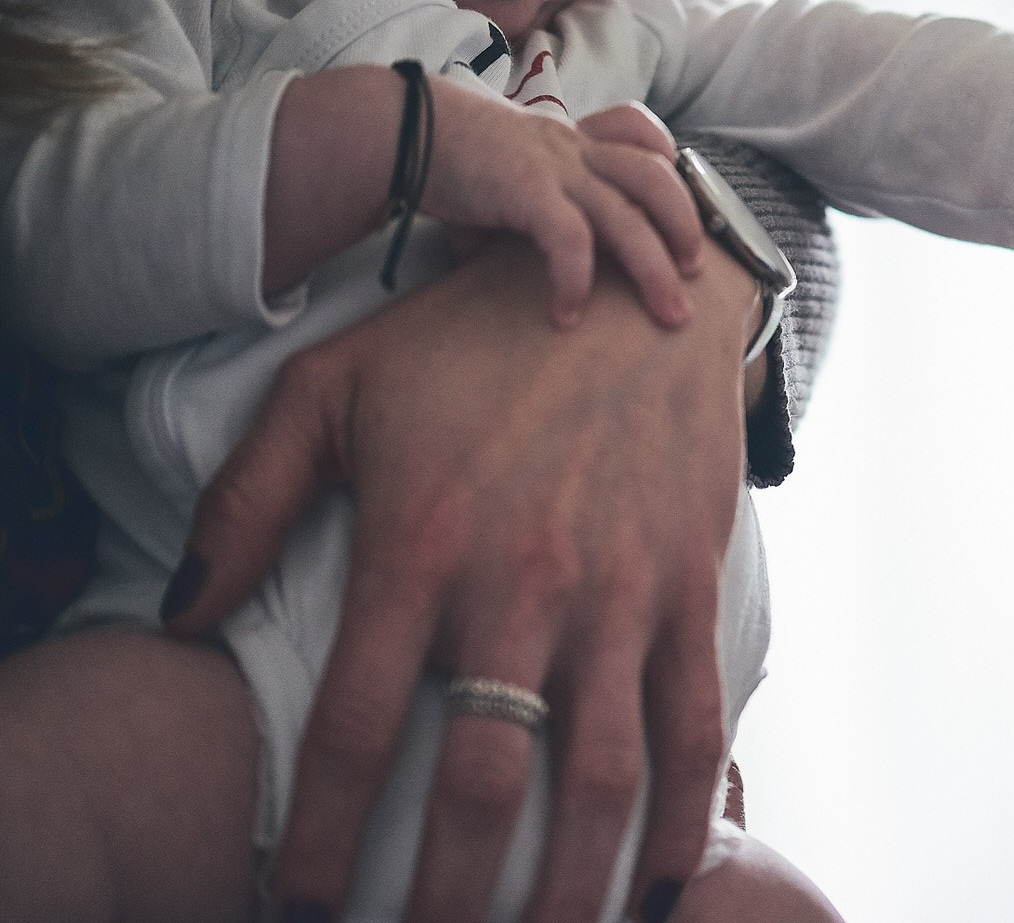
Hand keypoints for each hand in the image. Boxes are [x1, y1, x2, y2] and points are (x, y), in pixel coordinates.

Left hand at [160, 237, 764, 922]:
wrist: (636, 288)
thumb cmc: (472, 338)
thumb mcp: (334, 388)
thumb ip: (247, 499)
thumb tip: (182, 614)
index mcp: (418, 544)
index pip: (356, 727)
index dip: (328, 833)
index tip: (309, 897)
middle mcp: (520, 583)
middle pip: (483, 780)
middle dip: (451, 891)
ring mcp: (615, 590)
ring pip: (600, 775)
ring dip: (570, 883)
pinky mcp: (687, 586)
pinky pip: (694, 722)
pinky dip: (687, 815)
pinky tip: (664, 880)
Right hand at [427, 86, 704, 327]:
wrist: (400, 130)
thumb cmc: (446, 156)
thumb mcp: (501, 172)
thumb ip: (520, 207)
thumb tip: (493, 259)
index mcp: (570, 139)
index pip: (638, 133)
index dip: (670, 162)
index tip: (680, 206)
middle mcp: (572, 149)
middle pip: (654, 178)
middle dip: (685, 227)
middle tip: (695, 275)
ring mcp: (554, 168)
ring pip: (628, 216)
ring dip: (655, 268)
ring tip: (668, 312)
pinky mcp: (527, 191)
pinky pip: (571, 240)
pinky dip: (577, 280)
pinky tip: (567, 314)